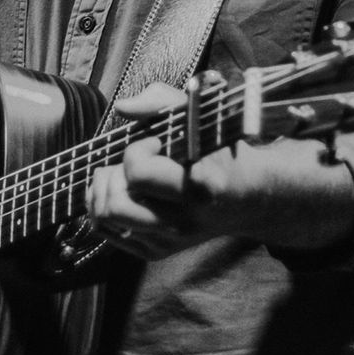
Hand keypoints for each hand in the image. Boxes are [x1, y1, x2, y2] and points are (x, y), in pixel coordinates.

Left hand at [86, 82, 353, 260]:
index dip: (137, 150)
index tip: (156, 143)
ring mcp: (169, 240)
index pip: (137, 173)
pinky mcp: (159, 251)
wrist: (251, 195)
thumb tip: (123, 107)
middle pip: (114, 205)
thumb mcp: (200, 116)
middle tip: (131, 163)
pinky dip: (104, 211)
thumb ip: (160, 103)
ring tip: (120, 177)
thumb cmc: (222, 149)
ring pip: (106, 221)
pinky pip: (110, 235)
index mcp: (197, 186)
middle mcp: (182, 221)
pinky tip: (121, 192)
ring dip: (103, 193)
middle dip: (111, 176)